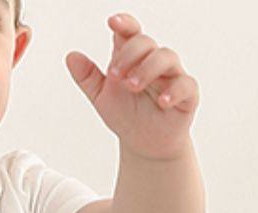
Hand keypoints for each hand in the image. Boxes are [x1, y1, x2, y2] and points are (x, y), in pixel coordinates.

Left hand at [65, 12, 199, 160]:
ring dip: (148, 68)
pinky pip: (186, 84)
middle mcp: (153, 61)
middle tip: (115, 75)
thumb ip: (87, 77)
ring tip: (132, 86)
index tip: (112, 23)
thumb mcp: (102, 97)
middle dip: (130, 54)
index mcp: (132, 57)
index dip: (124, 23)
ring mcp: (172, 76)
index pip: (131, 32)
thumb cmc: (126, 114)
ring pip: (167, 56)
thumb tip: (71, 56)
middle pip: (146, 42)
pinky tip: (161, 102)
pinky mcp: (187, 95)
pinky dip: (174, 90)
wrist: (143, 144)